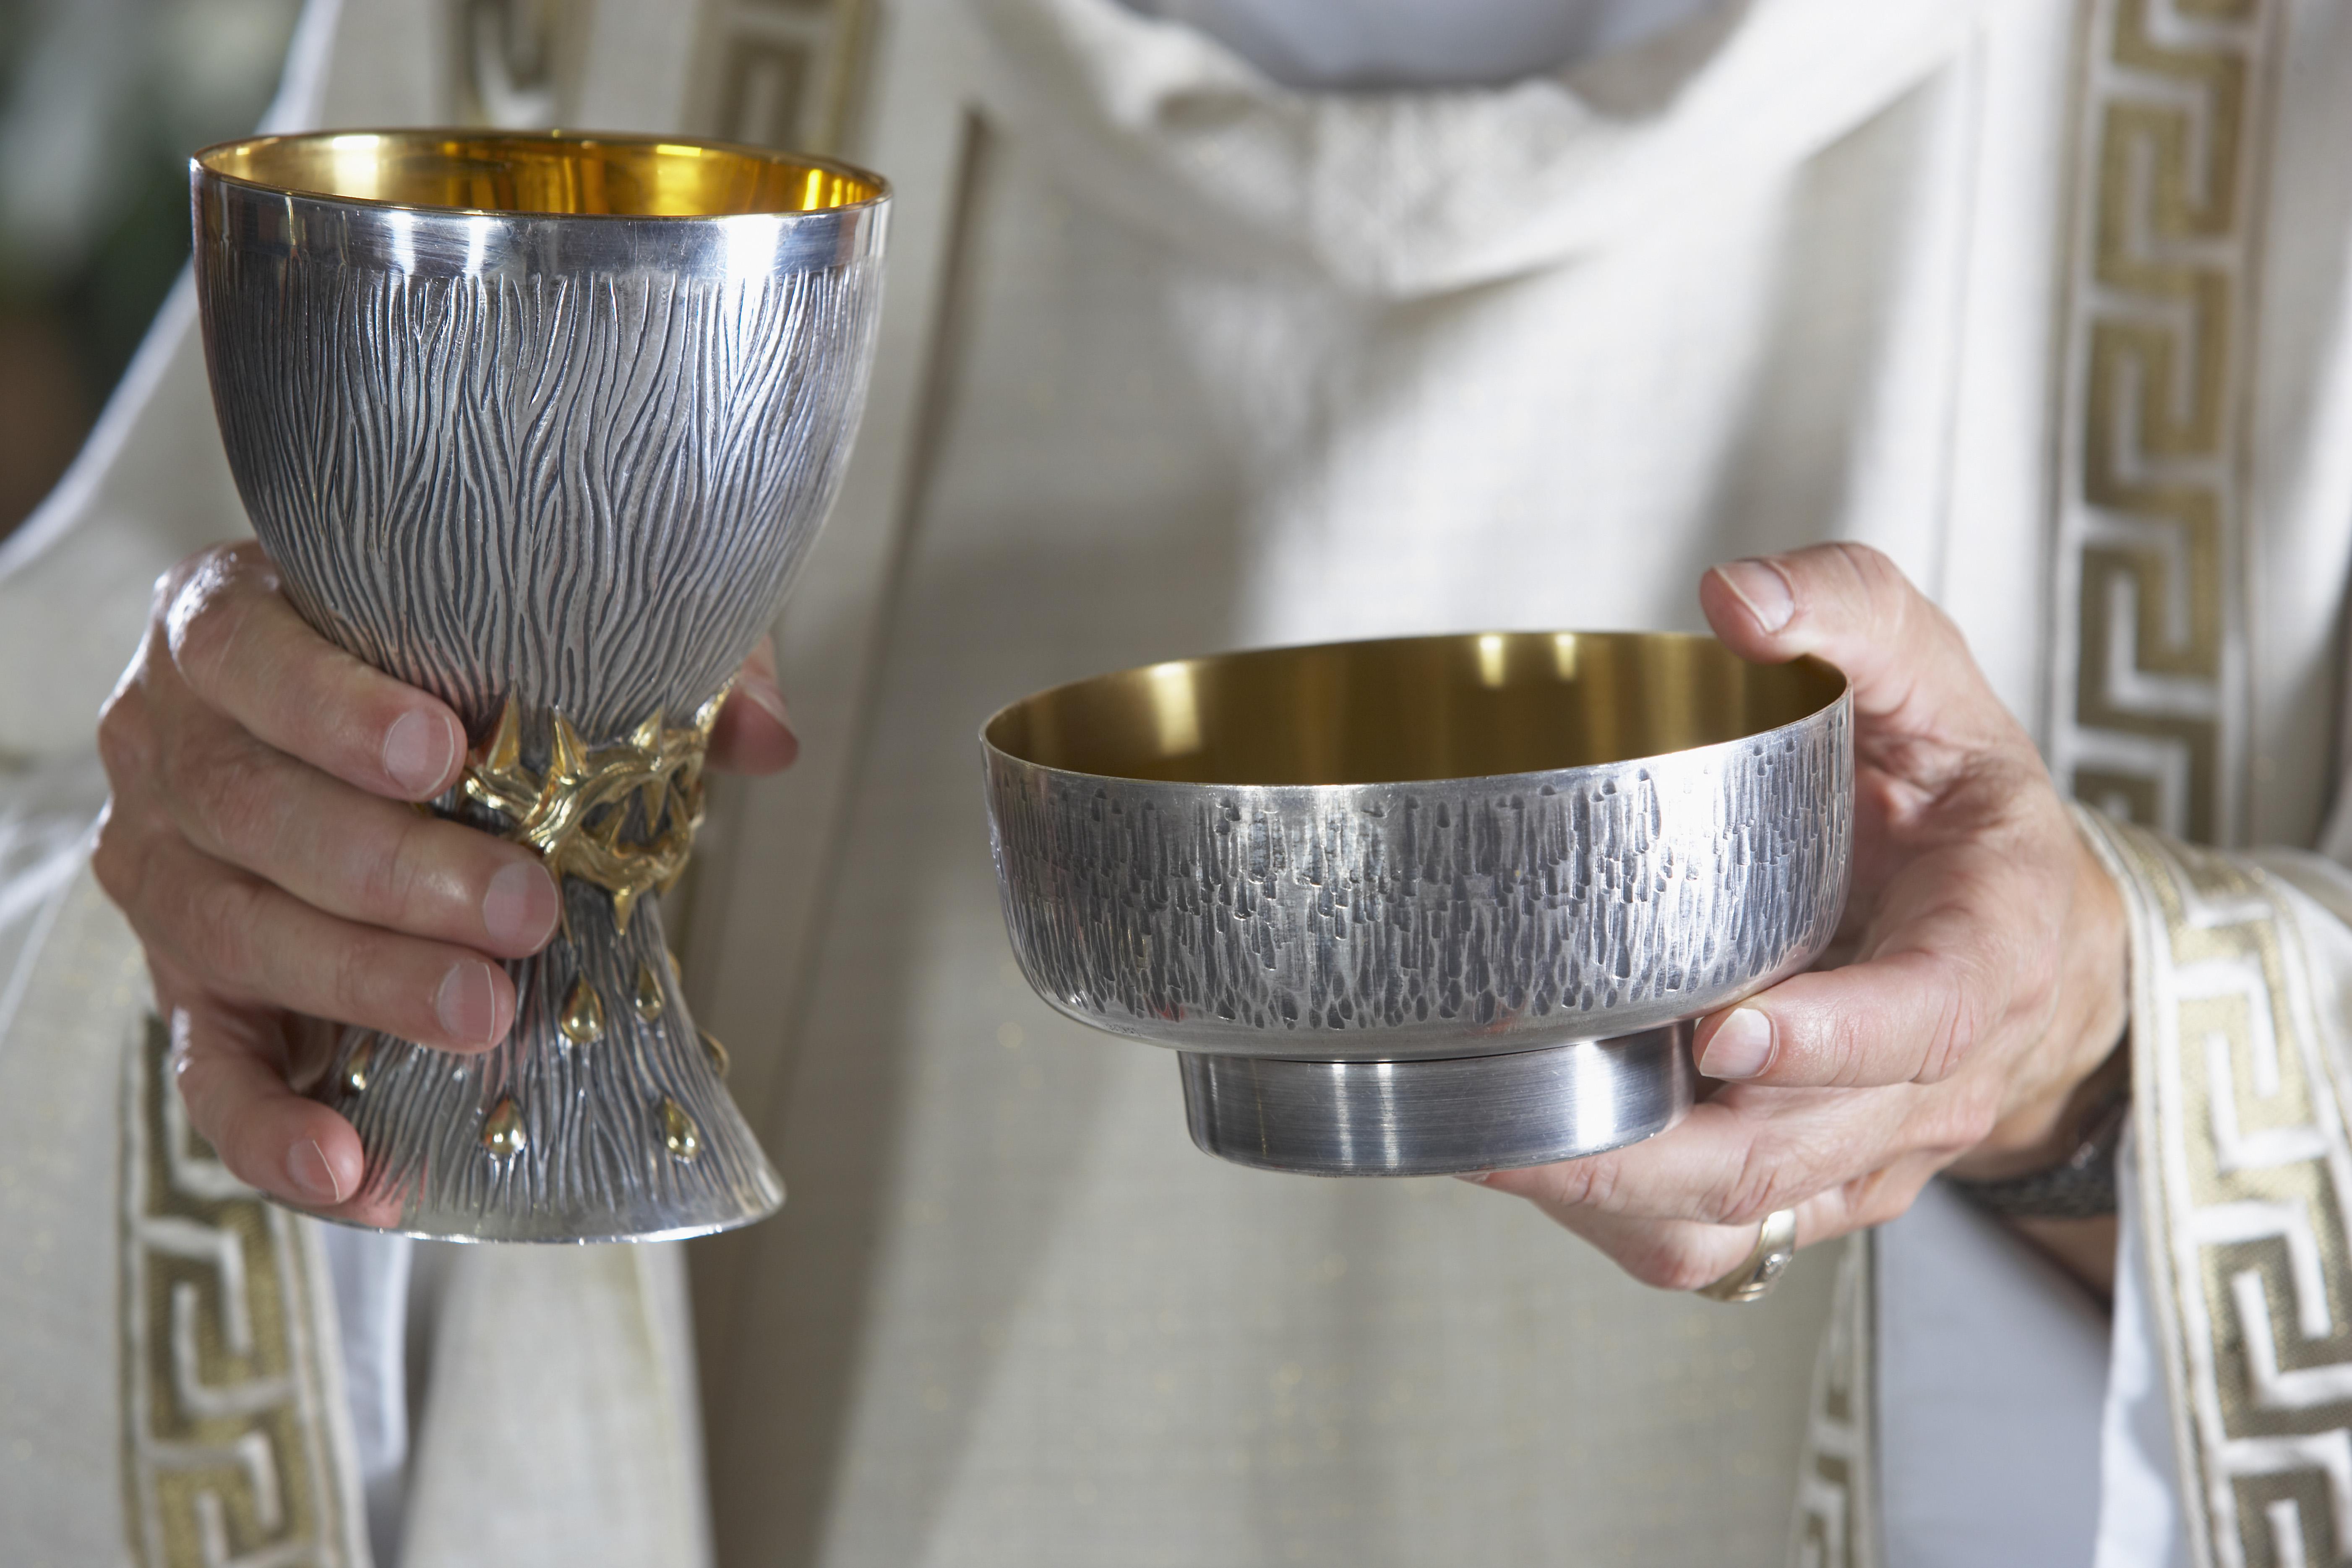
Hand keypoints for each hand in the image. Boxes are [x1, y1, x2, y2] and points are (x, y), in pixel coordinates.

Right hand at [93, 541, 797, 1217]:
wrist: (361, 744)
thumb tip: (769, 739)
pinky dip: (272, 1131)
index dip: (334, 707)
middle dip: (396, 869)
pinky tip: (353, 1168)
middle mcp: (169, 749)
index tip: (444, 752)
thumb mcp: (538, 641)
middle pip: (256, 810)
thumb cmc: (454, 675)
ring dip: (369, 983)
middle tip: (524, 911)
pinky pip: (208, 1074)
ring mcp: (164, 878)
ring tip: (486, 1015)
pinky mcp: (191, 995)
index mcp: (226, 627)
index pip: (250, 654)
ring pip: (242, 935)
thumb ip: (656, 670)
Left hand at [1471, 543, 2127, 1292]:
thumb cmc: (1967, 805)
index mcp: (1990, 952)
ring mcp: (1874, 1150)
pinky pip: (1723, 1244)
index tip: (1721, 1033)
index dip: (1826, 1042)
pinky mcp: (1816, 1188)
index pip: (1925, 1021)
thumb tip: (1736, 596)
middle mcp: (1934, 1079)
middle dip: (1658, 1152)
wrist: (2036, 938)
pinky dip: (1622, 1221)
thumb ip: (1854, 614)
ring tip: (1490, 1147)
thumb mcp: (1939, 684)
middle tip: (1523, 1121)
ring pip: (1748, 1218)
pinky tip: (1531, 1165)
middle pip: (1798, 1152)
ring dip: (1618, 1199)